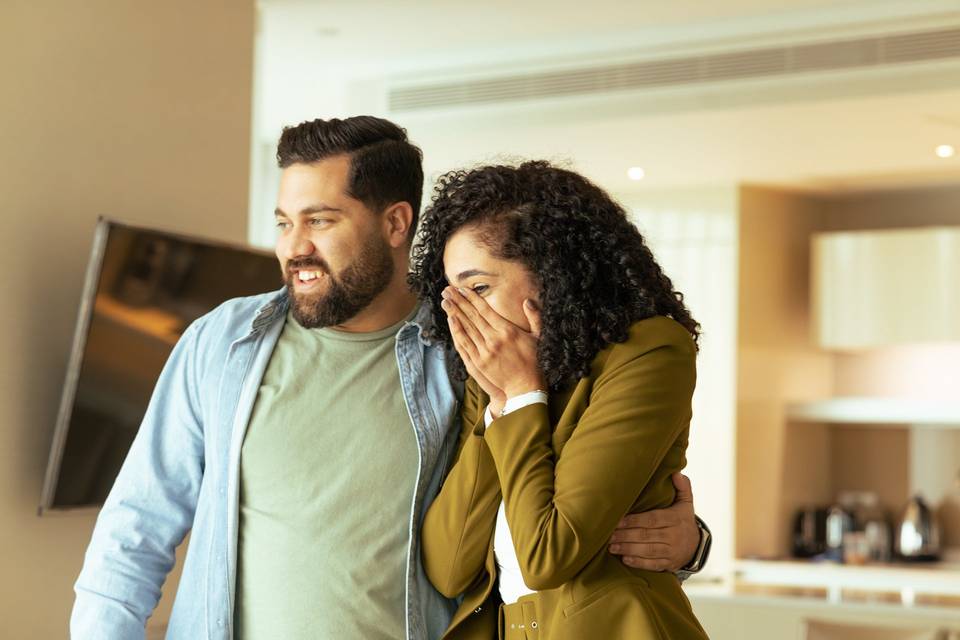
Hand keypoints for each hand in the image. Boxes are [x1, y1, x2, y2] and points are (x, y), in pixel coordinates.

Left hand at [441, 286, 543, 401]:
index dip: (472, 298)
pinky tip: (450, 320)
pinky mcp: (478, 363)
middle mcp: (494, 339)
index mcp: (508, 330)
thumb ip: (534, 317)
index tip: (462, 289)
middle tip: (447, 290)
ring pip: (466, 328)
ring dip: (454, 313)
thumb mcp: (538, 337)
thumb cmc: (534, 361)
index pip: (485, 310)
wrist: (525, 387)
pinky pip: (464, 344)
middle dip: (459, 301)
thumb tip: (527, 301)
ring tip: (445, 301)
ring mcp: (484, 351)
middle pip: (472, 316)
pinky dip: (456, 331)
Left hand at [607, 472, 698, 571]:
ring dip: (628, 549)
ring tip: (611, 547)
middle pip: (647, 535)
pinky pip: (653, 564)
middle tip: (608, 535)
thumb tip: (676, 472)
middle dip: (626, 535)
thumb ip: (682, 487)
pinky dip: (638, 563)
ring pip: (648, 551)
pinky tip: (624, 559)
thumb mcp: (686, 502)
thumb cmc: (683, 520)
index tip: (617, 520)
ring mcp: (672, 551)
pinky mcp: (669, 564)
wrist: (697, 546)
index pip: (653, 519)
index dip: (634, 520)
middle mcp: (674, 535)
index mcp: (675, 518)